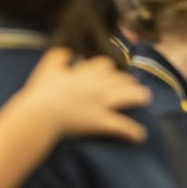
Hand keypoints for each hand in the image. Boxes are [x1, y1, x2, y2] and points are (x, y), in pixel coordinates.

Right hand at [21, 48, 150, 140]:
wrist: (41, 113)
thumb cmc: (41, 93)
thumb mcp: (48, 69)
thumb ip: (57, 57)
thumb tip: (67, 51)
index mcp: (85, 74)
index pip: (104, 65)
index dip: (110, 69)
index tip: (112, 73)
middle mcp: (97, 86)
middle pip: (119, 79)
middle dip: (127, 81)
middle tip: (132, 85)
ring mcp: (101, 103)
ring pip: (127, 96)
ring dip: (138, 96)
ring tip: (145, 98)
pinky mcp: (101, 121)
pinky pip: (122, 126)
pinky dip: (132, 131)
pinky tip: (140, 135)